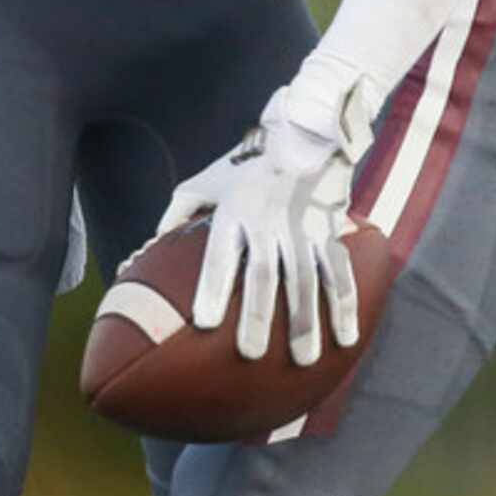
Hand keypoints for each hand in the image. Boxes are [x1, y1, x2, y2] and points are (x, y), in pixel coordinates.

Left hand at [159, 80, 374, 366]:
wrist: (302, 135)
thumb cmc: (245, 166)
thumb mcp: (204, 182)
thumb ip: (177, 213)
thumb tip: (150, 244)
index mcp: (234, 214)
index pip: (220, 257)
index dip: (212, 290)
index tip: (205, 323)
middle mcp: (268, 224)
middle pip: (263, 276)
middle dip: (257, 317)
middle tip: (251, 355)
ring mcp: (303, 229)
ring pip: (304, 280)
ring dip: (304, 322)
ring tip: (302, 360)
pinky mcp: (330, 233)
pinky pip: (339, 273)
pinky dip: (344, 306)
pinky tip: (345, 338)